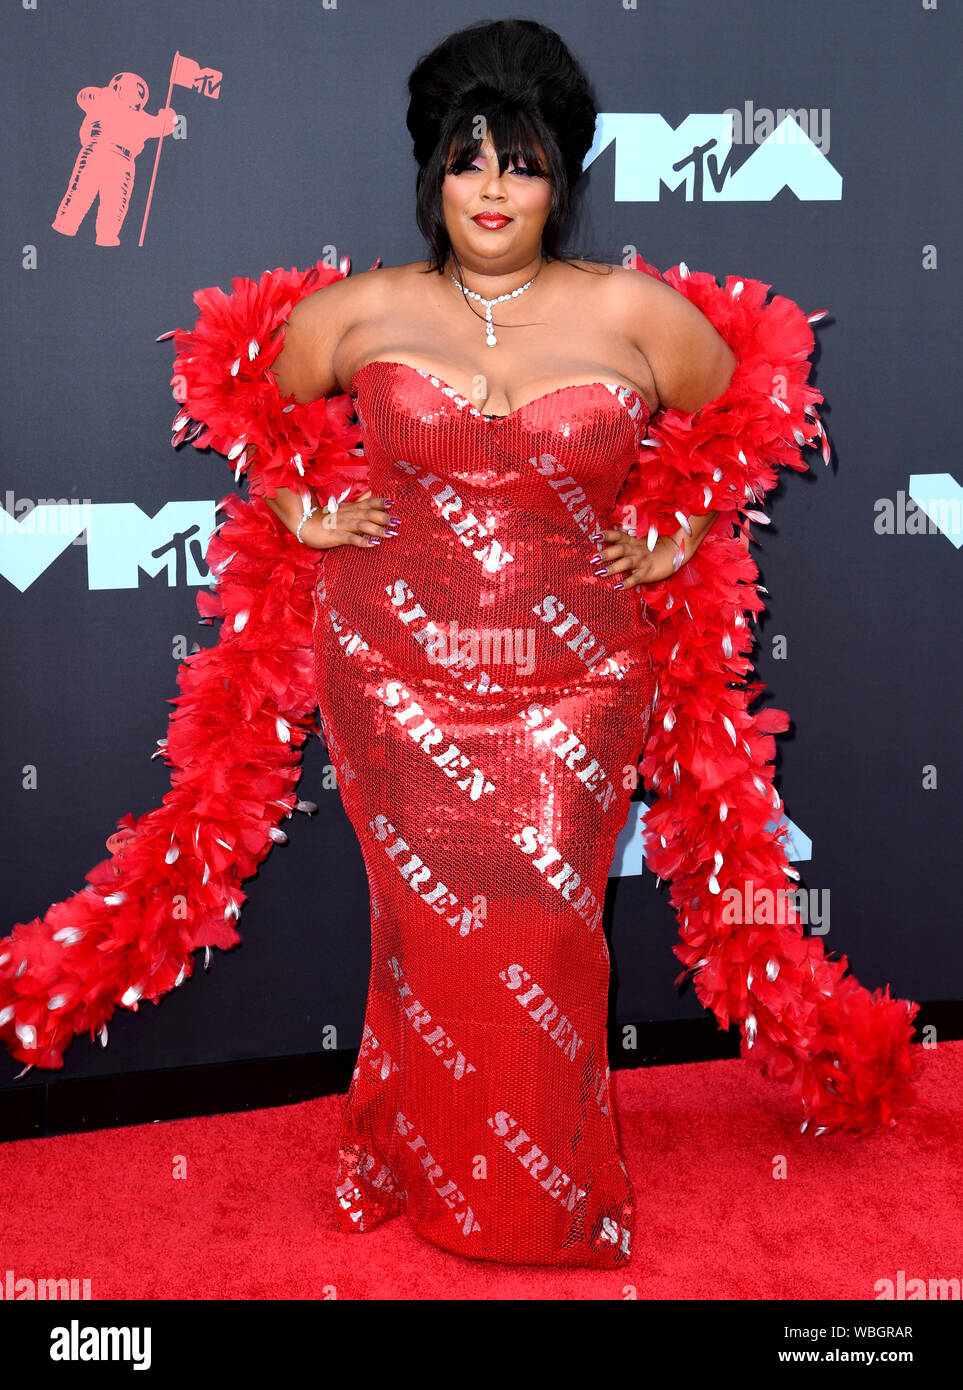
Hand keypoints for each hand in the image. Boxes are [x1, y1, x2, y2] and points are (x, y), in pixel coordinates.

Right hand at [297, 489, 398, 549]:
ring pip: (362, 525)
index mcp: (351, 508)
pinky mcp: (336, 536)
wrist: (305, 525)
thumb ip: (359, 502)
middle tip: (398, 521)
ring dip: (377, 529)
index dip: (380, 502)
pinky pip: (351, 538)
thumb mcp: (344, 508)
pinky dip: (362, 541)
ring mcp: (342, 525)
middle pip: (368, 513)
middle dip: (383, 517)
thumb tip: (372, 493)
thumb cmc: (327, 518)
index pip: (367, 503)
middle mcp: (348, 515)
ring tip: (391, 534)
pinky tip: (373, 544)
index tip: (393, 502)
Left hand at [594, 511, 719, 587]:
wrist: (677, 552)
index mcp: (633, 541)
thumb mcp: (640, 540)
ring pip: (626, 563)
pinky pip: (636, 578)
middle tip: (592, 559)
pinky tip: (617, 587)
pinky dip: (627, 583)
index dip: (606, 535)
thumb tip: (611, 531)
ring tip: (600, 573)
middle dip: (606, 553)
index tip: (594, 536)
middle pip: (620, 549)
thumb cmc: (655, 547)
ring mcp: (642, 561)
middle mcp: (636, 550)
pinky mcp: (648, 573)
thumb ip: (626, 538)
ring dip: (613, 568)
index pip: (618, 536)